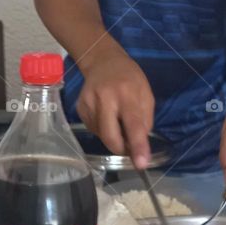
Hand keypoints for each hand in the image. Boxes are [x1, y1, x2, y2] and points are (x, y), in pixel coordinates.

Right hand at [76, 48, 154, 168]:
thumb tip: (139, 145)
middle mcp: (105, 98)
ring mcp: (89, 103)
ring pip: (101, 135)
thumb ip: (145, 120)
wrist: (102, 61)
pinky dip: (103, 129)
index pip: (133, 124)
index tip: (141, 163)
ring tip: (117, 121)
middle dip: (121, 149)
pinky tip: (106, 116)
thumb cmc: (129, 78)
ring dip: (113, 137)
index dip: (137, 146)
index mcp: (127, 94)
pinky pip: (93, 129)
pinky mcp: (79, 108)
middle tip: (129, 148)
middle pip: (110, 136)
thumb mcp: (146, 94)